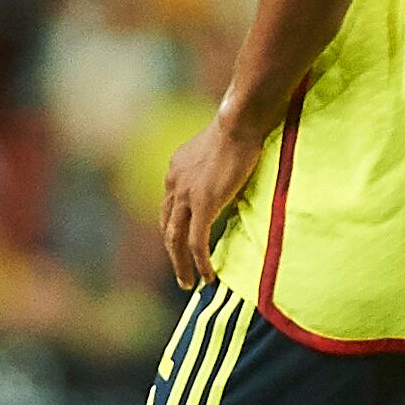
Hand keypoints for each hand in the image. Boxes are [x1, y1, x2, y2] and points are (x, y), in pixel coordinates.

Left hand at [160, 116, 264, 289]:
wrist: (238, 122)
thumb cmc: (237, 128)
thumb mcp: (217, 151)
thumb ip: (214, 170)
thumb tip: (227, 180)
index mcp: (175, 170)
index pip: (170, 207)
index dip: (175, 228)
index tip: (184, 244)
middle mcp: (174, 183)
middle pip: (167, 226)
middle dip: (172, 252)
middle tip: (182, 272)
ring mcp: (186, 194)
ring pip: (175, 239)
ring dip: (180, 264)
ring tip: (189, 282)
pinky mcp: (203, 204)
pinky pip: (197, 241)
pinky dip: (200, 261)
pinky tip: (207, 276)